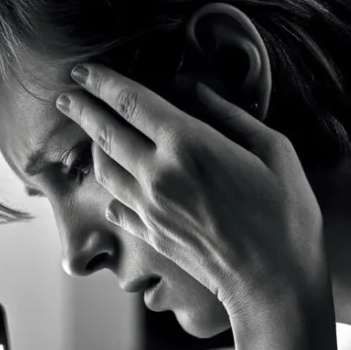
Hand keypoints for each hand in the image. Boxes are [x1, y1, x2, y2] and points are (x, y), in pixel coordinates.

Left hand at [56, 64, 327, 318]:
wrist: (272, 280)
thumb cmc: (284, 213)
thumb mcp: (272, 149)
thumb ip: (228, 115)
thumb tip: (194, 89)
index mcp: (189, 145)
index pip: (130, 102)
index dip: (102, 82)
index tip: (83, 69)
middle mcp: (158, 175)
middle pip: (104, 133)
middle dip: (81, 109)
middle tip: (66, 96)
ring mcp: (148, 208)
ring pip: (103, 169)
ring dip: (92, 146)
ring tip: (90, 133)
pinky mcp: (148, 234)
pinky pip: (115, 203)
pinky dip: (110, 186)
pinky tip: (113, 179)